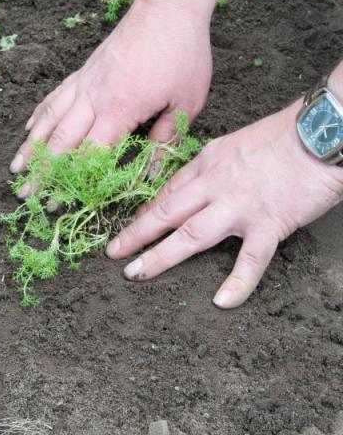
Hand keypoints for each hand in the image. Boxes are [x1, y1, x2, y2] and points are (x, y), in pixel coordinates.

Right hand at [10, 0, 212, 182]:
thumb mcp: (186, 102)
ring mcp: (84, 83)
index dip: (70, 182)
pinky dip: (40, 114)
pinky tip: (30, 127)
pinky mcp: (83, 72)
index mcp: (119, 110)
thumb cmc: (181, 55)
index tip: (56, 203)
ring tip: (15, 168)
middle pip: (59, 142)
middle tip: (25, 194)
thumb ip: (166, 138)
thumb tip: (153, 172)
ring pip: (49, 119)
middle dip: (40, 171)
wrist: (166, 9)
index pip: (88, 155)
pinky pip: (55, 97)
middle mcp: (93, 98)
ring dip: (30, 146)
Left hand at [107, 102, 342, 307]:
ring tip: (137, 274)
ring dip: (160, 257)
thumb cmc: (286, 136)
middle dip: (135, 234)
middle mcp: (215, 185)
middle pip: (166, 213)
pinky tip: (221, 302)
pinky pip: (250, 260)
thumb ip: (217, 167)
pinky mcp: (269, 224)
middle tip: (113, 253)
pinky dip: (237, 283)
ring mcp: (239, 207)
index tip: (127, 228)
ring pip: (190, 236)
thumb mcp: (236, 144)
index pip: (167, 192)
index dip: (144, 213)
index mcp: (208, 164)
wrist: (322, 132)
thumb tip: (202, 186)